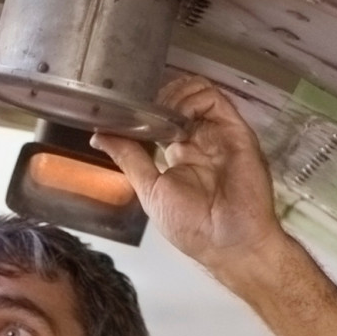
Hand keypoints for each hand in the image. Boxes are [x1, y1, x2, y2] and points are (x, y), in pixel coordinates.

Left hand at [100, 75, 306, 283]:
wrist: (228, 244)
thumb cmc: (196, 228)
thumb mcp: (150, 190)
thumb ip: (129, 158)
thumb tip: (100, 136)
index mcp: (182, 154)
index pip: (164, 115)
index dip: (147, 106)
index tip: (126, 109)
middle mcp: (202, 140)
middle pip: (181, 97)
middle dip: (159, 95)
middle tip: (144, 109)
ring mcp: (219, 134)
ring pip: (198, 91)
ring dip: (175, 93)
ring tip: (162, 112)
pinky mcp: (236, 131)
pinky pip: (215, 99)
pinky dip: (193, 98)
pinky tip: (179, 115)